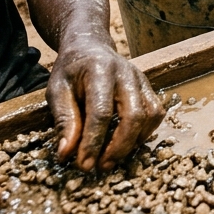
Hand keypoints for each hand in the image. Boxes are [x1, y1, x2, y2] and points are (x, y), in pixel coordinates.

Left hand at [47, 34, 164, 171]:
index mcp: (100, 71)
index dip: (93, 141)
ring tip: (113, 157)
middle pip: (134, 115)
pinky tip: (129, 143)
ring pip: (150, 115)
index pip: (101, 111)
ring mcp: (141, 79)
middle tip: (101, 166)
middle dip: (119, 146)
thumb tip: (67, 154)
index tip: (84, 165)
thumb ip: (64, 120)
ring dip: (134, 142)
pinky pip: (156, 111)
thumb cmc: (71, 71)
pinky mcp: (148, 86)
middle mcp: (126, 73)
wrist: (90, 47)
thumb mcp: (57, 91)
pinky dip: (147, 131)